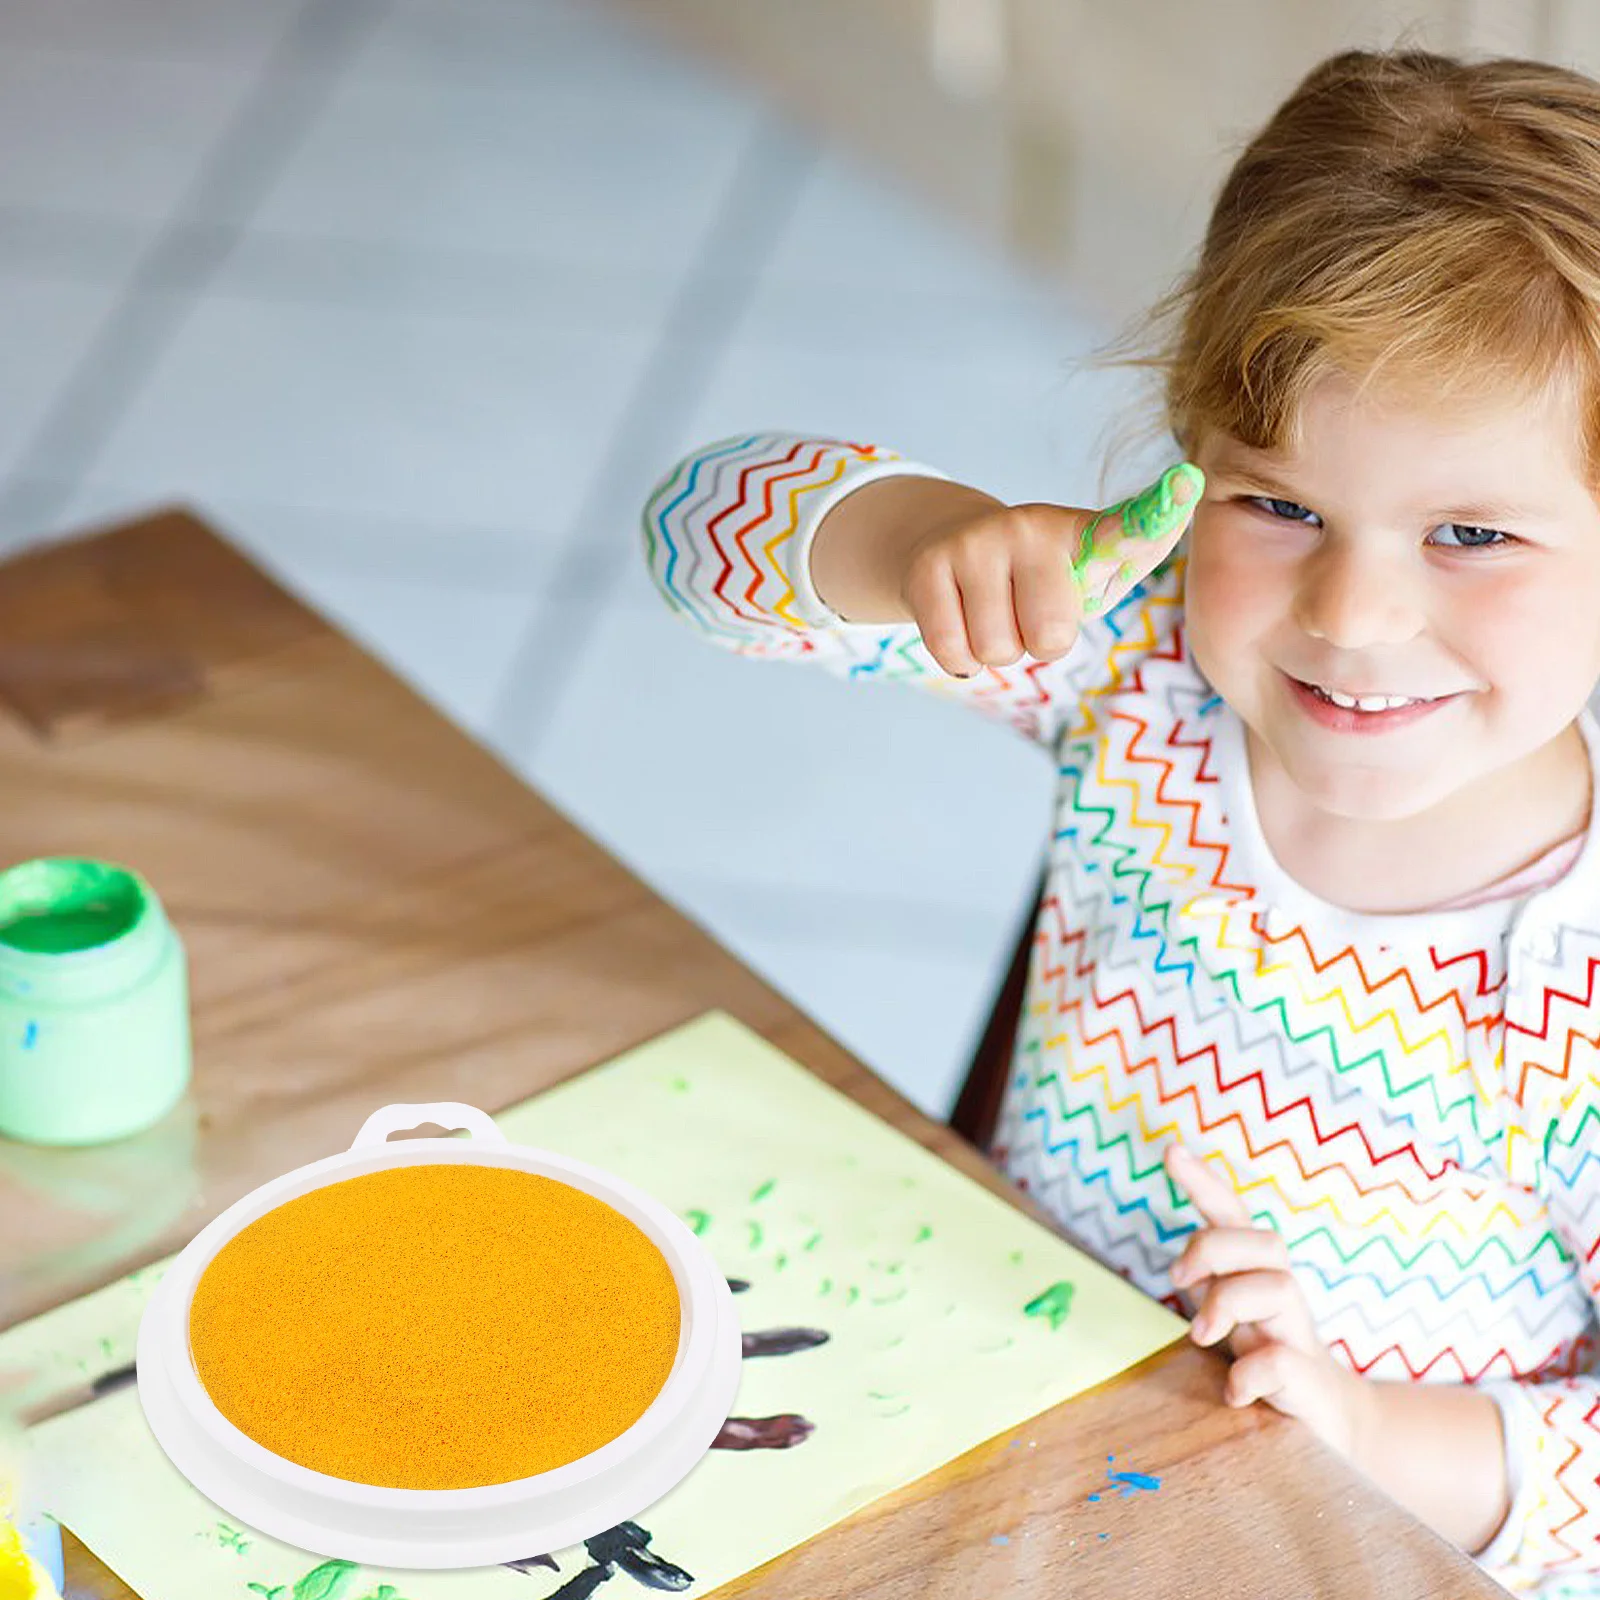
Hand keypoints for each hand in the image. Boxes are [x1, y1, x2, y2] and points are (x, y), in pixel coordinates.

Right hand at [903, 462, 1203, 677]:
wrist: (944, 547)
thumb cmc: (1036, 577)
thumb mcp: (1088, 575)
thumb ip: (1133, 557)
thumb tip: (1181, 502)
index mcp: (1082, 531)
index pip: (1128, 527)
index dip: (1159, 511)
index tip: (1189, 483)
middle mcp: (1030, 525)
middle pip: (1050, 635)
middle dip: (1038, 643)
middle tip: (1027, 614)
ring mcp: (976, 542)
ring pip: (997, 649)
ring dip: (996, 649)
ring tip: (994, 615)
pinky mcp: (929, 567)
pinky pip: (954, 651)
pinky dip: (960, 659)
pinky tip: (961, 625)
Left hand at [1165, 1143, 1370, 1458]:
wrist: (1332, 1424)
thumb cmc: (1269, 1359)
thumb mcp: (1233, 1315)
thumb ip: (1211, 1286)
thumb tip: (1179, 1267)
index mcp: (1258, 1274)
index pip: (1234, 1217)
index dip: (1205, 1183)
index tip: (1172, 1151)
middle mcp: (1283, 1295)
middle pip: (1263, 1241)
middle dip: (1213, 1249)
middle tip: (1178, 1279)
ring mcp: (1299, 1335)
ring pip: (1277, 1287)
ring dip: (1227, 1305)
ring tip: (1201, 1336)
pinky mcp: (1309, 1381)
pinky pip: (1279, 1361)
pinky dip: (1247, 1375)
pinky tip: (1232, 1391)